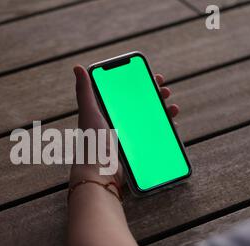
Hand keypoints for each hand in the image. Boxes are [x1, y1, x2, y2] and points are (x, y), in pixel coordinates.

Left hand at [71, 64, 178, 185]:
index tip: (154, 78)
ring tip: (173, 108)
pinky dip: (164, 131)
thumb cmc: (93, 142)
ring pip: (150, 121)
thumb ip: (85, 91)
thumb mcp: (90, 112)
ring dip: (164, 112)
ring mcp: (128, 138)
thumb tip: (77, 67)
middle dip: (156, 97)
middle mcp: (117, 124)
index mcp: (106, 113)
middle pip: (141, 106)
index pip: (126, 93)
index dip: (141, 84)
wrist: (101, 173)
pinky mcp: (137, 152)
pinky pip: (154, 138)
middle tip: (166, 92)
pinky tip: (172, 126)